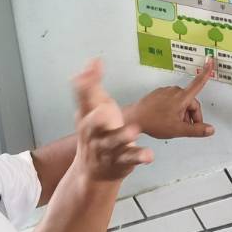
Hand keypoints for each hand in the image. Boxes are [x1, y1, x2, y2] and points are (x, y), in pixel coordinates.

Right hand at [72, 60, 152, 181]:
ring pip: (113, 142)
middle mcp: (93, 133)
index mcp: (86, 116)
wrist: (93, 171)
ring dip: (122, 136)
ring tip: (133, 131)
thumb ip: (93, 85)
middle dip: (96, 118)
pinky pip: (130, 158)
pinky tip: (149, 155)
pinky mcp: (121, 160)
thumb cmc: (97, 132)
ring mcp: (107, 148)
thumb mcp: (94, 107)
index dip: (83, 87)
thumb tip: (95, 60)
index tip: (85, 74)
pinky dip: (139, 156)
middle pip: (91, 125)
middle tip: (104, 109)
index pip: (82, 100)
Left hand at [125, 61, 215, 139]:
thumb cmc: (154, 122)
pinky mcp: (158, 94)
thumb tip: (210, 129)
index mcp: (182, 97)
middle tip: (186, 128)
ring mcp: (165, 92)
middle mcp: (174, 91)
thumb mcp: (178, 129)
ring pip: (181, 102)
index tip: (210, 61)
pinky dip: (173, 109)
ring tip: (173, 125)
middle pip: (191, 102)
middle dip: (191, 115)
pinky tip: (166, 119)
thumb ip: (196, 130)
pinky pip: (171, 101)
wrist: (134, 119)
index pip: (198, 83)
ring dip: (182, 113)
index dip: (206, 72)